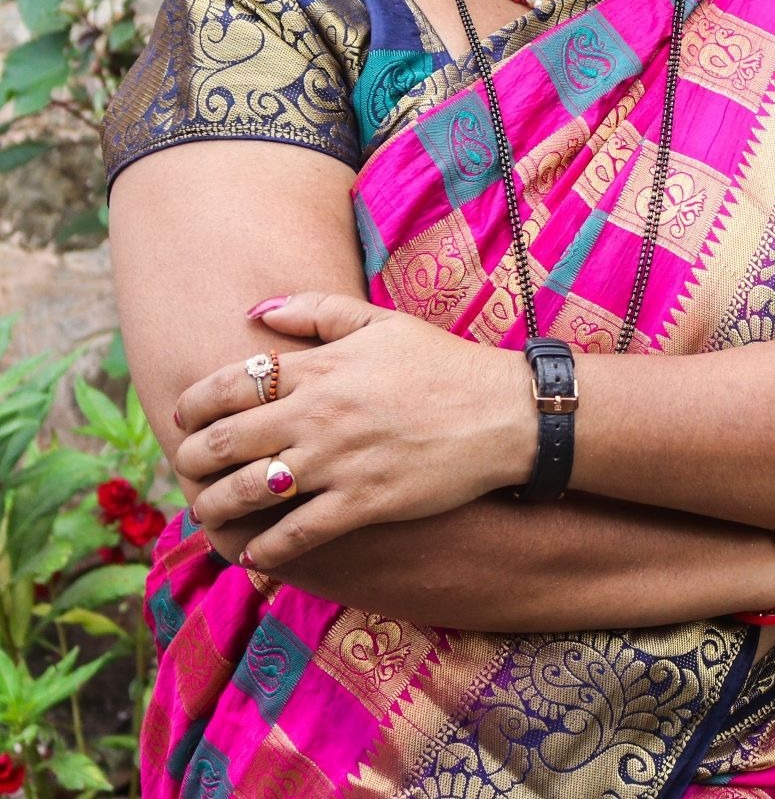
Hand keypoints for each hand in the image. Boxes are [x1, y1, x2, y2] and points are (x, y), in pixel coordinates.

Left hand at [172, 292, 533, 569]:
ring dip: (214, 508)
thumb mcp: (381, 322)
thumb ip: (316, 309)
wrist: (501, 413)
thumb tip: (256, 310)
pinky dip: (265, 549)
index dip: (193, 404)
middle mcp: (318, 415)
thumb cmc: (442, 363)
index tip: (183, 418)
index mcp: (320, 368)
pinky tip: (255, 554)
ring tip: (208, 515)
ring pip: (247, 493)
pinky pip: (295, 534)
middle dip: (191, 460)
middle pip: (223, 443)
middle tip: (186, 470)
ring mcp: (337, 462)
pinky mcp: (362, 503)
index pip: (229, 385)